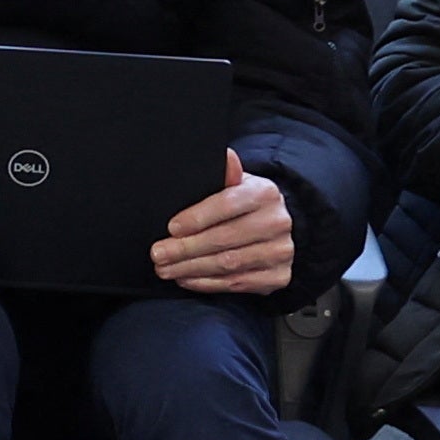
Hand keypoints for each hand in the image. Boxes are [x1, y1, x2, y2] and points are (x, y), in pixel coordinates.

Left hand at [153, 157, 296, 295]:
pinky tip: (187, 278)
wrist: (276, 226)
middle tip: (158, 253)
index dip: (197, 218)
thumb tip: (225, 157)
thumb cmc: (245, 203)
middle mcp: (277, 222)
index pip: (227, 204)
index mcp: (265, 193)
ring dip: (191, 268)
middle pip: (224, 238)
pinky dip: (207, 283)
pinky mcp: (278, 276)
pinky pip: (237, 283)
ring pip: (228, 264)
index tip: (171, 228)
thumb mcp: (235, 183)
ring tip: (166, 268)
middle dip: (185, 248)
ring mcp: (281, 252)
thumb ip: (224, 173)